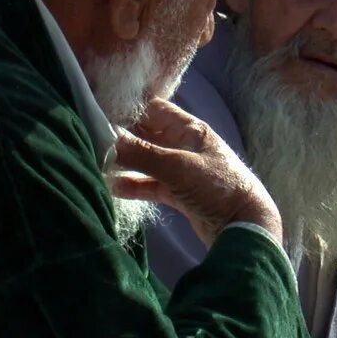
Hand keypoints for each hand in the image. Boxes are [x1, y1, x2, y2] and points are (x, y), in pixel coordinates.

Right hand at [111, 99, 281, 246]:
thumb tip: (104, 138)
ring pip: (146, 161)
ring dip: (125, 164)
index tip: (98, 114)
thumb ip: (140, 153)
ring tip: (97, 165)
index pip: (153, 110)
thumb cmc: (217, 187)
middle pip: (146, 135)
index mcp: (189, 129)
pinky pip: (151, 184)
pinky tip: (113, 187)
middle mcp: (184, 145)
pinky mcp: (179, 193)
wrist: (245, 228)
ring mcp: (181, 170)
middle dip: (121, 139)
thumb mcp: (177, 167)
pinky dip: (134, 185)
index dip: (127, 110)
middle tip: (91, 142)